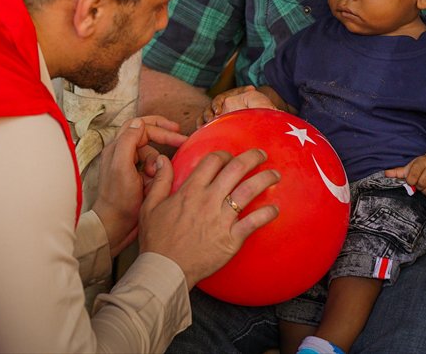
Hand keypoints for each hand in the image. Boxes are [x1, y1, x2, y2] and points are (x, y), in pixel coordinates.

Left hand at [90, 116, 188, 255]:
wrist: (116, 227)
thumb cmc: (118, 200)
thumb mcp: (122, 168)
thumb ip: (128, 142)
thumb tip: (139, 122)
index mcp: (117, 147)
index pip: (141, 126)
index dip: (161, 127)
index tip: (178, 134)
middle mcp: (123, 153)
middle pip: (147, 134)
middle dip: (165, 137)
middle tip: (182, 141)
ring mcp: (130, 165)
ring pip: (152, 152)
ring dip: (158, 161)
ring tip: (155, 176)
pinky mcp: (137, 177)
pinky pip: (153, 167)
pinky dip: (158, 173)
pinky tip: (156, 183)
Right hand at [139, 147, 279, 287]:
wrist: (165, 270)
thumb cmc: (156, 240)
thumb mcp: (150, 206)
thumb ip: (159, 181)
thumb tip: (162, 159)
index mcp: (190, 191)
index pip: (213, 161)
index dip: (224, 155)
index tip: (230, 157)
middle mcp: (209, 200)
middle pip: (236, 169)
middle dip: (252, 157)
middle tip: (261, 155)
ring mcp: (221, 219)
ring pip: (248, 191)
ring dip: (265, 179)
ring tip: (275, 174)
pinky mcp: (231, 239)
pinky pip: (253, 222)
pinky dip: (267, 214)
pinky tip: (275, 209)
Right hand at [202, 85, 274, 123]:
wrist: (245, 111)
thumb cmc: (246, 102)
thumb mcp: (247, 96)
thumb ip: (247, 92)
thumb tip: (251, 88)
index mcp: (224, 98)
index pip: (218, 100)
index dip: (216, 105)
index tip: (218, 111)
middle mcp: (216, 106)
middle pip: (208, 109)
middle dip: (208, 115)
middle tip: (210, 121)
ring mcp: (212, 115)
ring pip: (203, 118)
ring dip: (202, 122)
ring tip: (202, 129)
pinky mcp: (211, 124)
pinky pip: (203, 126)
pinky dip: (202, 130)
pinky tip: (201, 136)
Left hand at [385, 155, 425, 199]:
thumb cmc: (422, 166)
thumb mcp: (410, 166)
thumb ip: (398, 172)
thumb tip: (385, 174)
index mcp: (422, 162)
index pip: (413, 175)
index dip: (410, 181)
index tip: (411, 180)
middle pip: (422, 184)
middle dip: (418, 186)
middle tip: (419, 184)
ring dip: (425, 192)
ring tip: (425, 187)